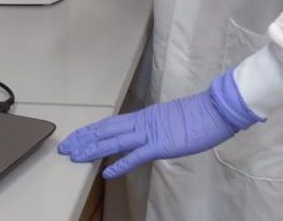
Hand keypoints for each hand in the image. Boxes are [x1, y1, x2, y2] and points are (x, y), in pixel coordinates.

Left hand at [58, 69, 260, 178]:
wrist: (218, 110)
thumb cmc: (200, 116)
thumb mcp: (172, 121)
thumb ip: (157, 127)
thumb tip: (147, 135)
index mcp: (145, 116)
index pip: (111, 124)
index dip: (91, 131)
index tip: (76, 137)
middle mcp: (143, 122)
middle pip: (106, 130)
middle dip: (84, 139)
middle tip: (65, 147)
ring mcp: (151, 132)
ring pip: (115, 141)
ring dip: (93, 149)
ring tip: (75, 156)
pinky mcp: (162, 144)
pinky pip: (136, 155)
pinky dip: (120, 163)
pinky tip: (106, 172)